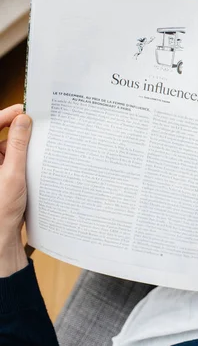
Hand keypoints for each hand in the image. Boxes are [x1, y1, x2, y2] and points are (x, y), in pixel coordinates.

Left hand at [0, 105, 31, 276]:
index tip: (25, 110)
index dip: (8, 115)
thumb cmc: (1, 208)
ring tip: (44, 148)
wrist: (1, 235)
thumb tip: (23, 121)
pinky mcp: (2, 176)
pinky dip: (26, 160)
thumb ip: (19, 146)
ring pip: (11, 149)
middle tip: (41, 126)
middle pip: (3, 136)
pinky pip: (14, 161)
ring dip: (26, 148)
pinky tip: (40, 162)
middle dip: (21, 131)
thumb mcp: (14, 173)